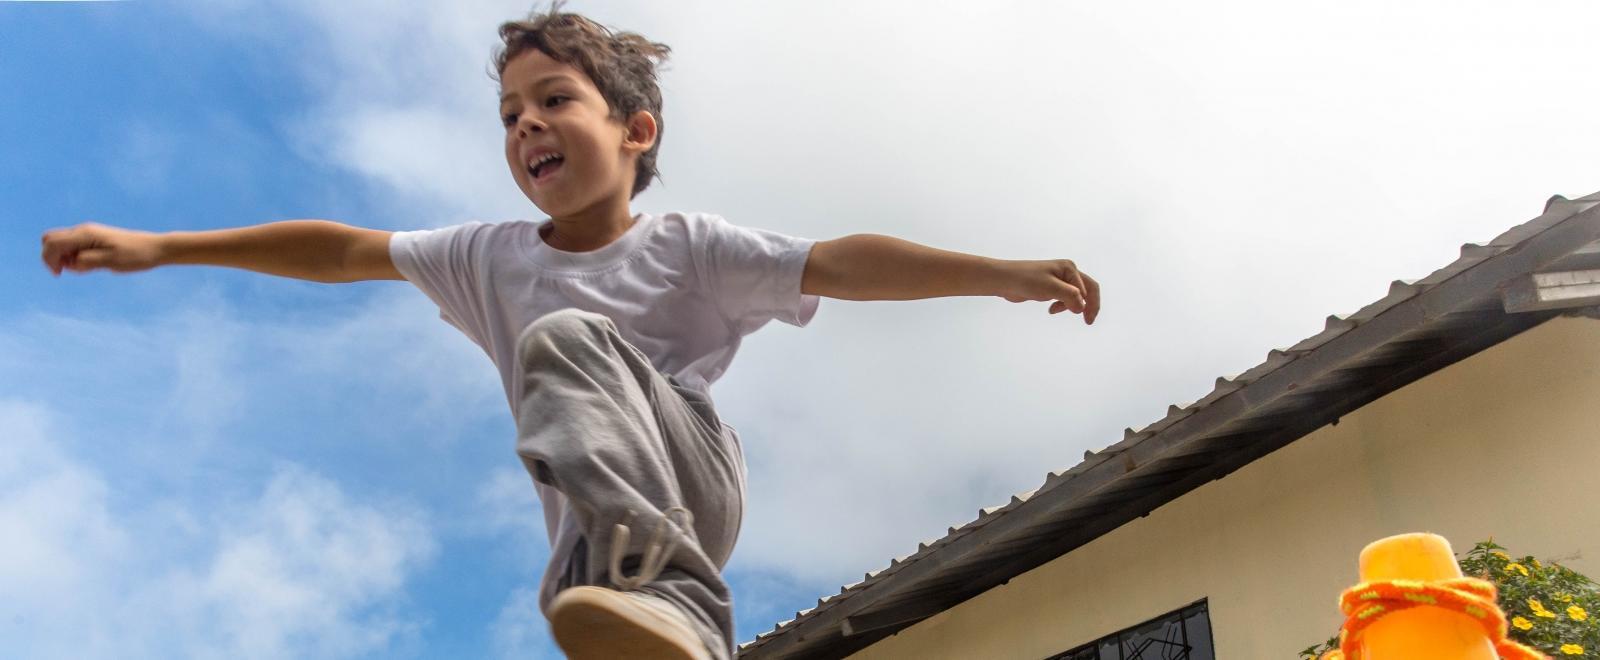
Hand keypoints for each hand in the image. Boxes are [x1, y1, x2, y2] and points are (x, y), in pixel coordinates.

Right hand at [40, 222, 164, 275]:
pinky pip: (74, 249)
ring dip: (66, 259)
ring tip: (90, 268)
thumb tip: (70, 262)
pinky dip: (76, 259)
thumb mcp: (111, 262)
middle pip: (51, 240)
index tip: (60, 274)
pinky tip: (94, 265)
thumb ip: (87, 261)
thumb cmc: (136, 256)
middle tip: (73, 270)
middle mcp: (83, 231)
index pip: (52, 243)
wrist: (155, 248)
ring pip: (62, 245)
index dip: (49, 259)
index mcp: (85, 234)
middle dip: (53, 257)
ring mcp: (88, 235)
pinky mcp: (94, 241)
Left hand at [998, 259, 1100, 324]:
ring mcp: (1059, 280)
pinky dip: (1062, 306)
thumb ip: (1069, 296)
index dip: (1090, 304)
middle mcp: (1067, 272)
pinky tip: (1051, 310)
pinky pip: (1064, 298)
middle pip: (1087, 290)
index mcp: (1069, 268)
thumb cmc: (1026, 280)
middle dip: (1089, 305)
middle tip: (1089, 322)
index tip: (1085, 319)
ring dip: (1072, 306)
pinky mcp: (1050, 287)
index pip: (1089, 288)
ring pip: (1076, 295)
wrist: (1004, 280)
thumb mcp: (1050, 288)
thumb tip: (1082, 308)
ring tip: (1056, 311)